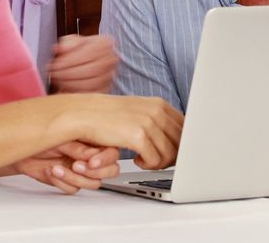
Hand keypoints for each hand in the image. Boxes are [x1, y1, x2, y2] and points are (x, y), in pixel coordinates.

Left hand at [15, 142, 120, 193]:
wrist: (22, 149)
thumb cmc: (40, 136)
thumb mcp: (61, 137)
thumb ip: (79, 147)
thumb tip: (93, 154)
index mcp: (93, 140)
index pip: (112, 152)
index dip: (105, 159)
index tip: (92, 161)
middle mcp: (90, 156)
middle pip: (110, 171)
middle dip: (93, 172)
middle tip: (77, 166)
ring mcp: (81, 170)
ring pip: (93, 183)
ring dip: (75, 178)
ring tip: (58, 168)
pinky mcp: (70, 181)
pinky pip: (75, 189)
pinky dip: (63, 182)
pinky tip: (52, 171)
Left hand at [49, 34, 118, 92]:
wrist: (88, 61)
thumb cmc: (80, 50)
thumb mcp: (72, 41)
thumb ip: (66, 43)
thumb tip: (60, 49)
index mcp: (104, 44)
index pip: (87, 53)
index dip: (68, 61)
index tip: (54, 65)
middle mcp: (110, 60)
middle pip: (88, 70)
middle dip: (66, 74)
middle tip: (53, 74)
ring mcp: (109, 76)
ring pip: (89, 84)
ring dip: (70, 84)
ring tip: (57, 81)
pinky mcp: (104, 90)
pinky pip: (90, 94)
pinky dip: (76, 93)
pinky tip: (65, 89)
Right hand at [60, 94, 182, 170]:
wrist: (82, 114)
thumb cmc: (107, 116)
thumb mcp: (138, 112)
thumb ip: (157, 121)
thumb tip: (176, 137)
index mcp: (159, 104)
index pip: (186, 128)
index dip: (182, 145)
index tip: (174, 154)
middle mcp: (156, 111)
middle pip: (181, 142)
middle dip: (172, 156)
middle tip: (157, 160)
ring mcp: (148, 123)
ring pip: (169, 154)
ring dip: (158, 163)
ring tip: (145, 160)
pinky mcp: (138, 136)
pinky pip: (155, 160)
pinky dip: (148, 165)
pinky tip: (137, 161)